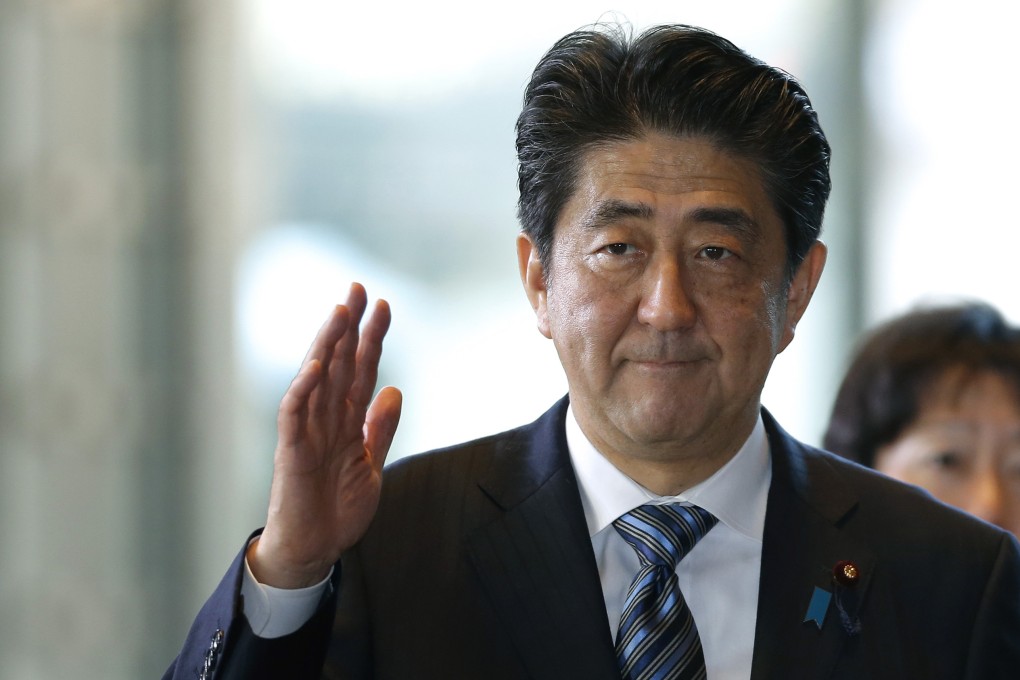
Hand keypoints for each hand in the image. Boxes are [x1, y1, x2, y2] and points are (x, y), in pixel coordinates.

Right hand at [249, 283, 401, 587]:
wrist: (315, 549)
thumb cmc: (338, 510)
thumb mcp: (372, 465)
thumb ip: (380, 429)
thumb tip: (394, 389)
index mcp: (347, 419)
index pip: (360, 368)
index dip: (371, 337)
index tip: (384, 305)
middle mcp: (326, 417)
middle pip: (338, 362)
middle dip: (349, 326)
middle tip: (359, 287)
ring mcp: (307, 430)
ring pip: (317, 378)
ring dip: (327, 344)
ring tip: (340, 311)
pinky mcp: (291, 450)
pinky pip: (294, 413)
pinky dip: (303, 388)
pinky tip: (315, 363)